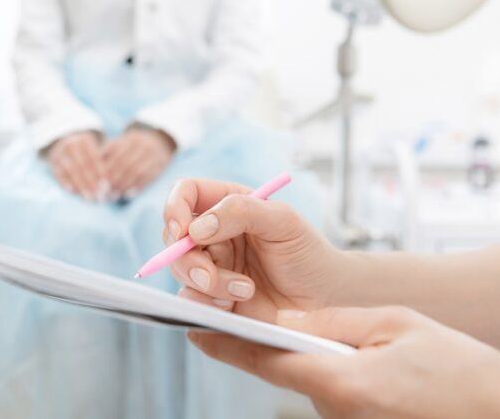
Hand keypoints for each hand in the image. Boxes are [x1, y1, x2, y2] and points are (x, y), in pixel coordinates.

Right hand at [43, 131, 107, 199]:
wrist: (61, 144)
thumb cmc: (85, 152)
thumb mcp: (93, 149)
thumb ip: (102, 161)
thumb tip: (110, 181)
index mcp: (85, 140)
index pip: (94, 157)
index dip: (101, 172)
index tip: (107, 185)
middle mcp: (72, 144)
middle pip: (84, 164)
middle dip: (92, 181)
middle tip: (100, 194)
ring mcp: (61, 153)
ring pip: (72, 170)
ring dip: (81, 185)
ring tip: (89, 196)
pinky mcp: (53, 162)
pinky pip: (60, 173)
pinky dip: (66, 183)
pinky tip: (73, 192)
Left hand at [102, 127, 175, 197]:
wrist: (161, 143)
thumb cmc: (134, 146)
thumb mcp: (123, 142)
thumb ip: (110, 148)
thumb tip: (97, 158)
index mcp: (132, 139)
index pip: (117, 155)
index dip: (108, 169)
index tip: (99, 181)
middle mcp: (144, 146)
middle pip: (126, 164)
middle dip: (114, 179)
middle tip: (105, 191)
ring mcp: (154, 156)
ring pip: (136, 172)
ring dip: (124, 185)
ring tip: (114, 195)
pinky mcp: (161, 166)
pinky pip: (148, 179)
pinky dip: (136, 188)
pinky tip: (127, 195)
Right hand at [163, 178, 344, 318]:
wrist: (325, 301)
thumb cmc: (308, 254)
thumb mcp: (283, 221)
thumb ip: (240, 211)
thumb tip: (196, 227)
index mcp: (228, 205)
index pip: (185, 194)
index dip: (174, 208)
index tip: (181, 230)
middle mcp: (214, 234)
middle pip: (173, 236)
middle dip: (186, 257)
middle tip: (209, 274)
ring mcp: (212, 266)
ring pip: (180, 269)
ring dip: (207, 283)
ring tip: (245, 290)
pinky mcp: (213, 297)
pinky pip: (189, 299)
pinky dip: (206, 303)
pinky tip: (234, 305)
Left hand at [189, 306, 499, 417]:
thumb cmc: (459, 369)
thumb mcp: (395, 325)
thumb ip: (334, 322)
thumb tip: (284, 321)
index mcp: (339, 382)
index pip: (264, 361)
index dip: (224, 343)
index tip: (193, 328)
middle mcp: (335, 409)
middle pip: (282, 370)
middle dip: (264, 343)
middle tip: (242, 313)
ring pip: (307, 379)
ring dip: (302, 354)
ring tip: (314, 329)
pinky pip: (330, 391)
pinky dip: (325, 368)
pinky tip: (345, 353)